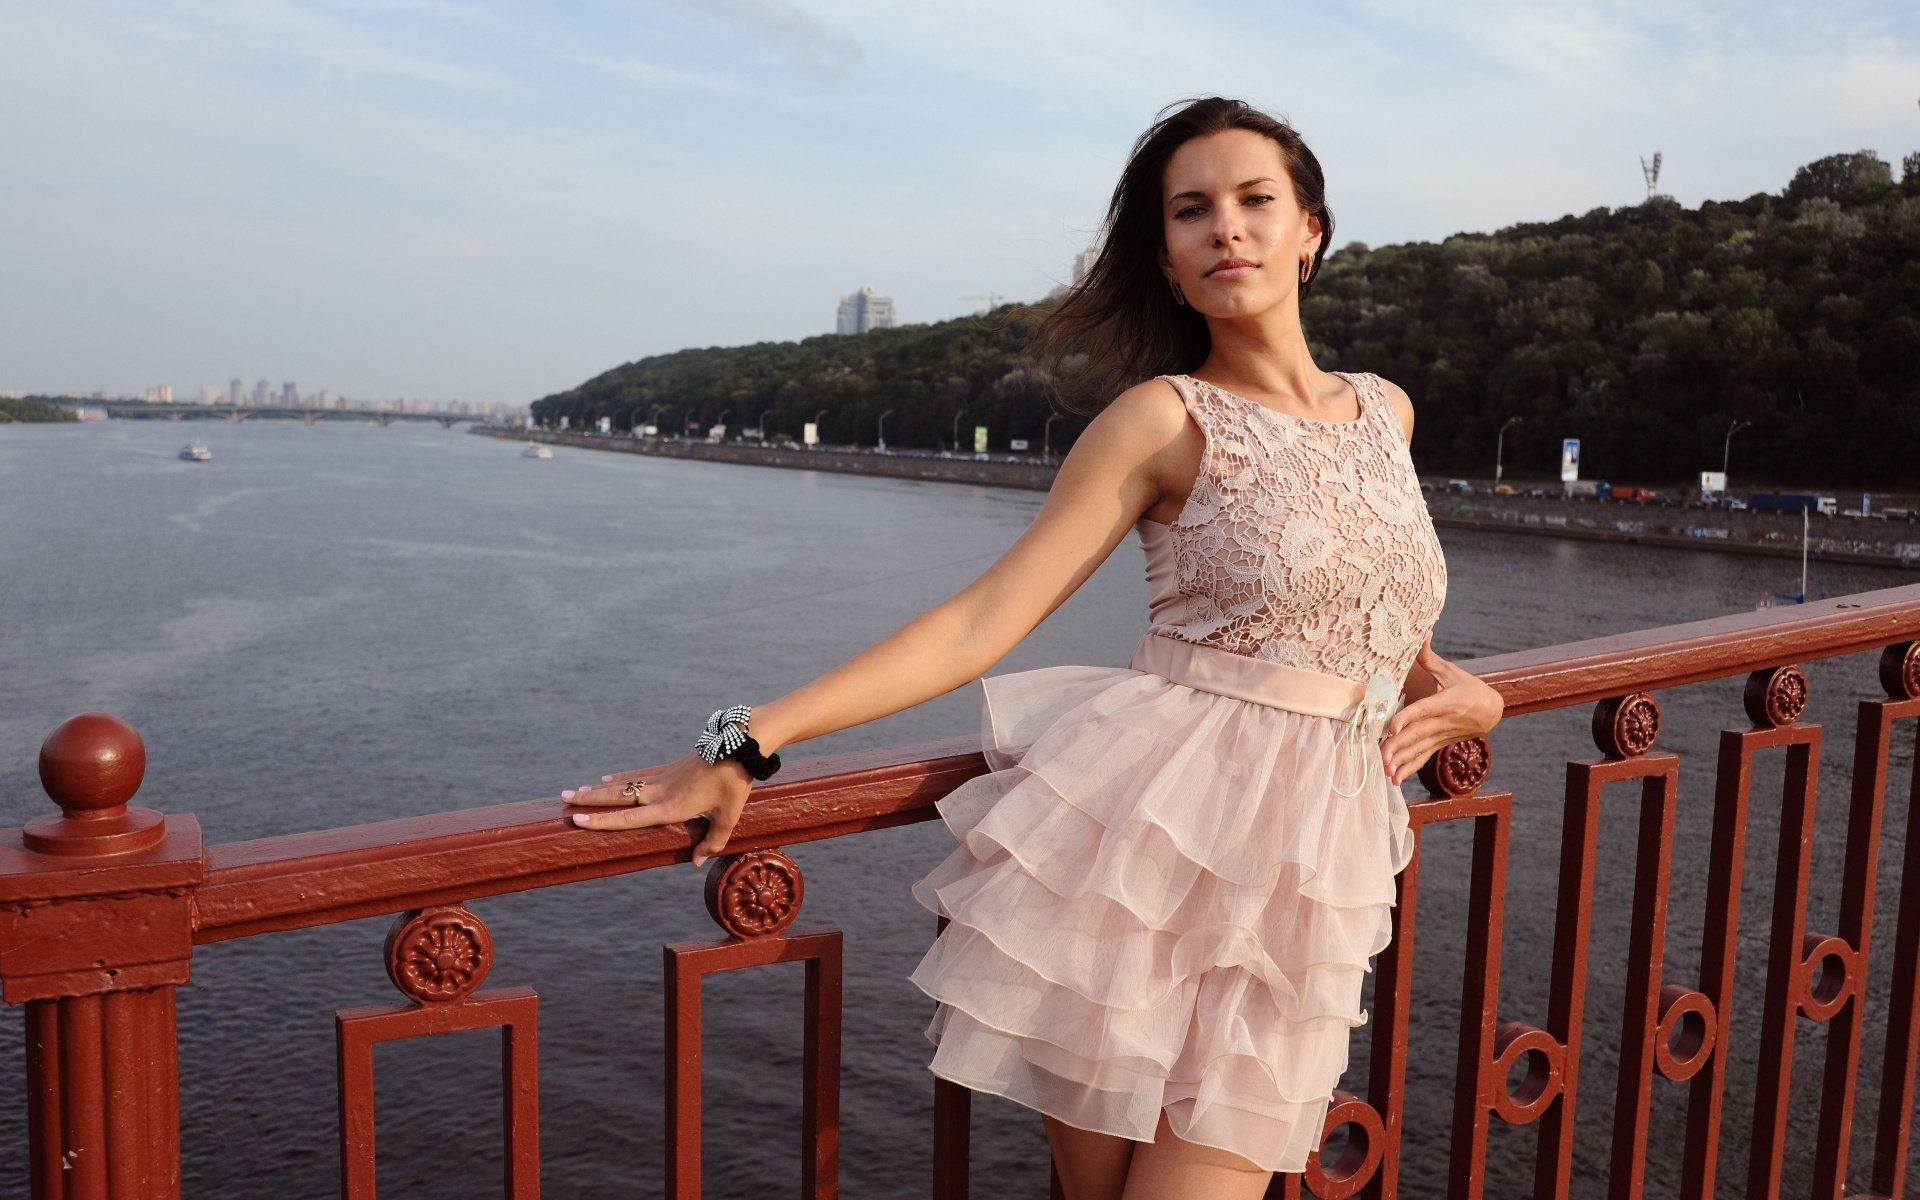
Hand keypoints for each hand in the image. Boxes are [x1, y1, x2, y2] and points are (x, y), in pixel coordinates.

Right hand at [564, 751, 752, 865]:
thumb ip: (712, 843)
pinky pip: (638, 773)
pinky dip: (621, 777)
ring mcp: (663, 777)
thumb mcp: (727, 818)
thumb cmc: (733, 784)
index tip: (578, 820)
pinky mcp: (669, 767)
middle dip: (589, 800)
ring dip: (599, 789)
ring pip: (624, 784)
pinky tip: (608, 778)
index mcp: (670, 808)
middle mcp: (660, 792)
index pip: (628, 817)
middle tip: (562, 799)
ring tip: (575, 790)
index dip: (602, 821)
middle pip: (617, 797)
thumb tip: (696, 862)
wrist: (739, 746)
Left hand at [1380, 640, 1503, 786]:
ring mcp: (1440, 736)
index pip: (1424, 710)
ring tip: (1384, 770)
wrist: (1491, 710)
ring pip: (1418, 750)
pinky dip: (1408, 769)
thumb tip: (1421, 633)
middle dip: (1398, 746)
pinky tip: (1394, 779)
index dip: (1408, 718)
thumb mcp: (1451, 671)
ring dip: (1401, 761)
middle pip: (1418, 735)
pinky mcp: (1438, 745)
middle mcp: (1443, 722)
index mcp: (1447, 702)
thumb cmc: (1468, 687)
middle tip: (1380, 755)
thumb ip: (1430, 658)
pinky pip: (1422, 759)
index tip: (1393, 726)